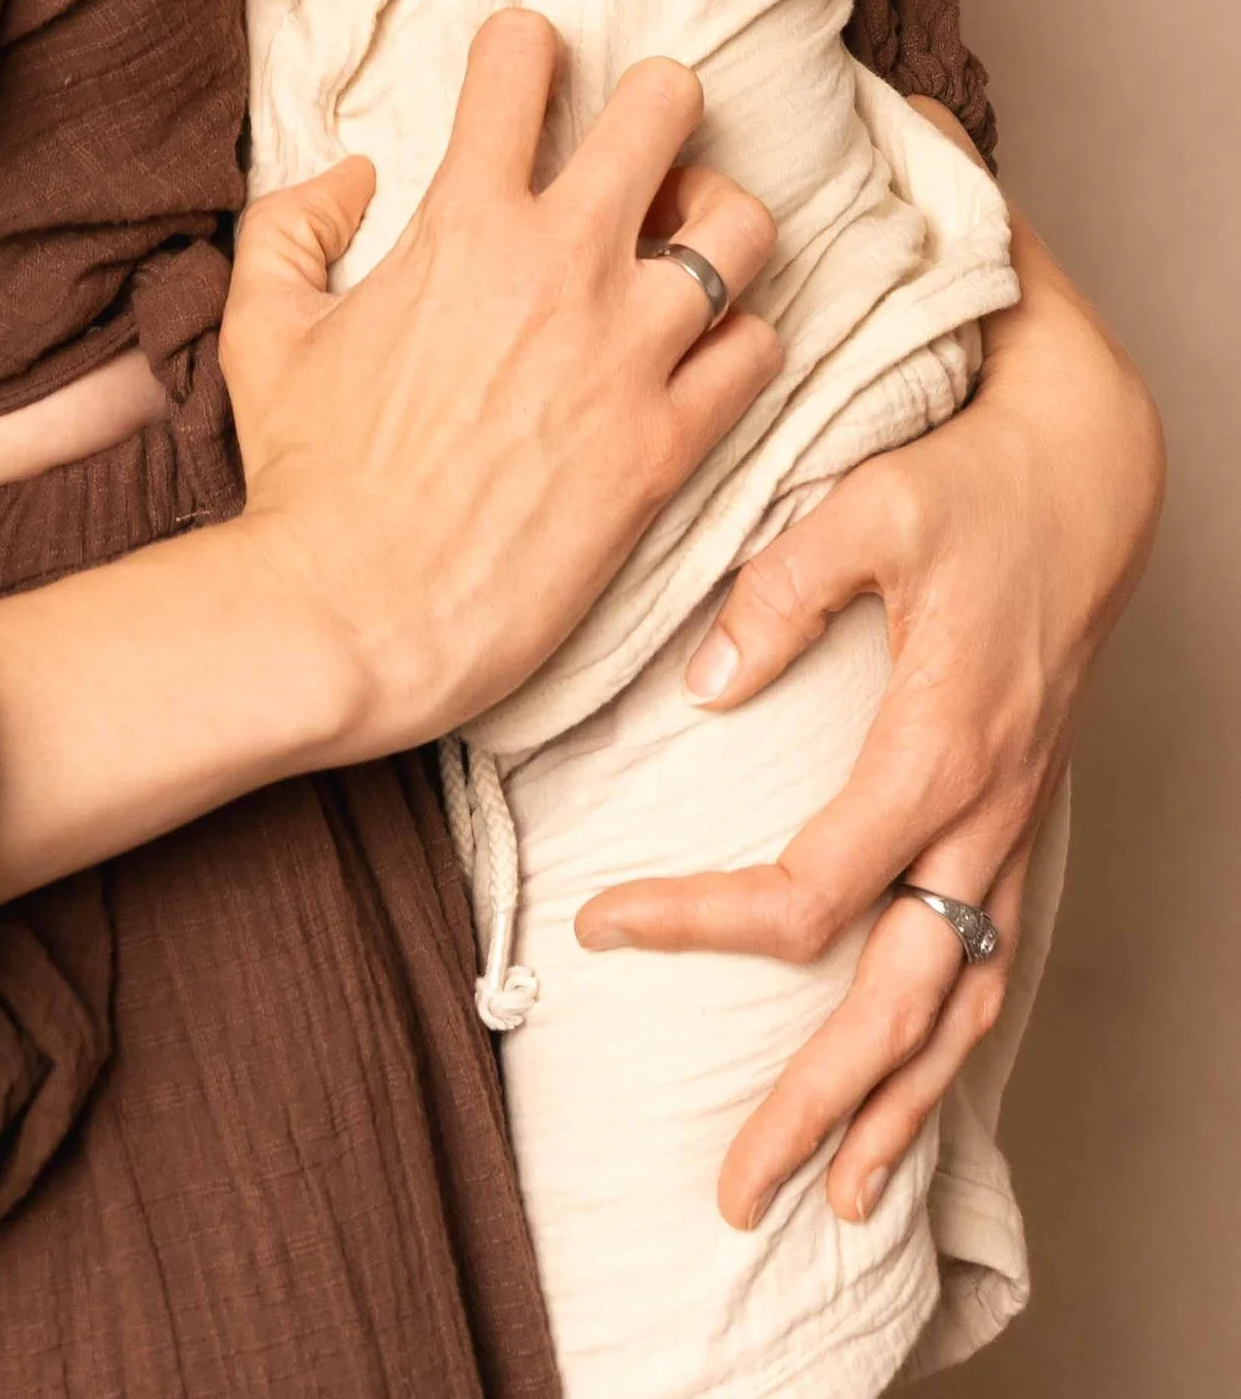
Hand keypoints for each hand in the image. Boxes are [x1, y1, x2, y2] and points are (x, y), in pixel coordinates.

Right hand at [0, 12, 786, 917]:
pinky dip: (739, 339)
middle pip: (666, 109)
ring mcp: (627, 352)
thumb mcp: (261, 324)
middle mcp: (561, 265)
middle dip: (660, 100)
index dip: (526, 45)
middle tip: (643, 133)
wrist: (357, 613)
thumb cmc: (302, 471)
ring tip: (688, 242)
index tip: (526, 59)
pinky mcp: (668, 442)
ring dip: (716, 220)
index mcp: (462, 220)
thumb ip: (294, 222)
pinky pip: (758, 351)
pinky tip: (701, 354)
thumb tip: (354, 174)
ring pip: (740, 227)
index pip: (522, 62)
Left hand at [573, 197, 1161, 1230]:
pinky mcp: (1016, 826)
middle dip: (816, 1107)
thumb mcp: (866, 508)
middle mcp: (983, 815)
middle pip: (896, 1004)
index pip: (808, 890)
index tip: (598, 923)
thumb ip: (780, 590)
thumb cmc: (964, 487)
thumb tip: (705, 687)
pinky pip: (989, 972)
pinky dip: (949, 1056)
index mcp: (939, 749)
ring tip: (838, 1203)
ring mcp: (1010, 832)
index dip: (700, 922)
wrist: (1080, 476)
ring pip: (960, 1012)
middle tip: (733, 1193)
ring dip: (897, 1114)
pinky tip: (908, 1104)